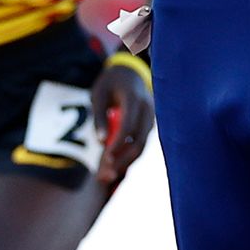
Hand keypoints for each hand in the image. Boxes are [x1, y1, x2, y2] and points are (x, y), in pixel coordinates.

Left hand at [90, 55, 153, 183]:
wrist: (130, 72)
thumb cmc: (111, 83)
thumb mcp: (99, 94)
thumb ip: (99, 116)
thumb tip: (101, 141)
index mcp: (134, 99)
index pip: (128, 126)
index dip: (118, 143)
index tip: (106, 156)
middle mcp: (147, 110)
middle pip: (139, 141)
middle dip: (123, 160)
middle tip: (106, 175)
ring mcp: (151, 118)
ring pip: (141, 145)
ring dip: (126, 162)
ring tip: (107, 176)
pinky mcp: (148, 126)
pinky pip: (140, 143)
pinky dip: (128, 156)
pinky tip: (115, 167)